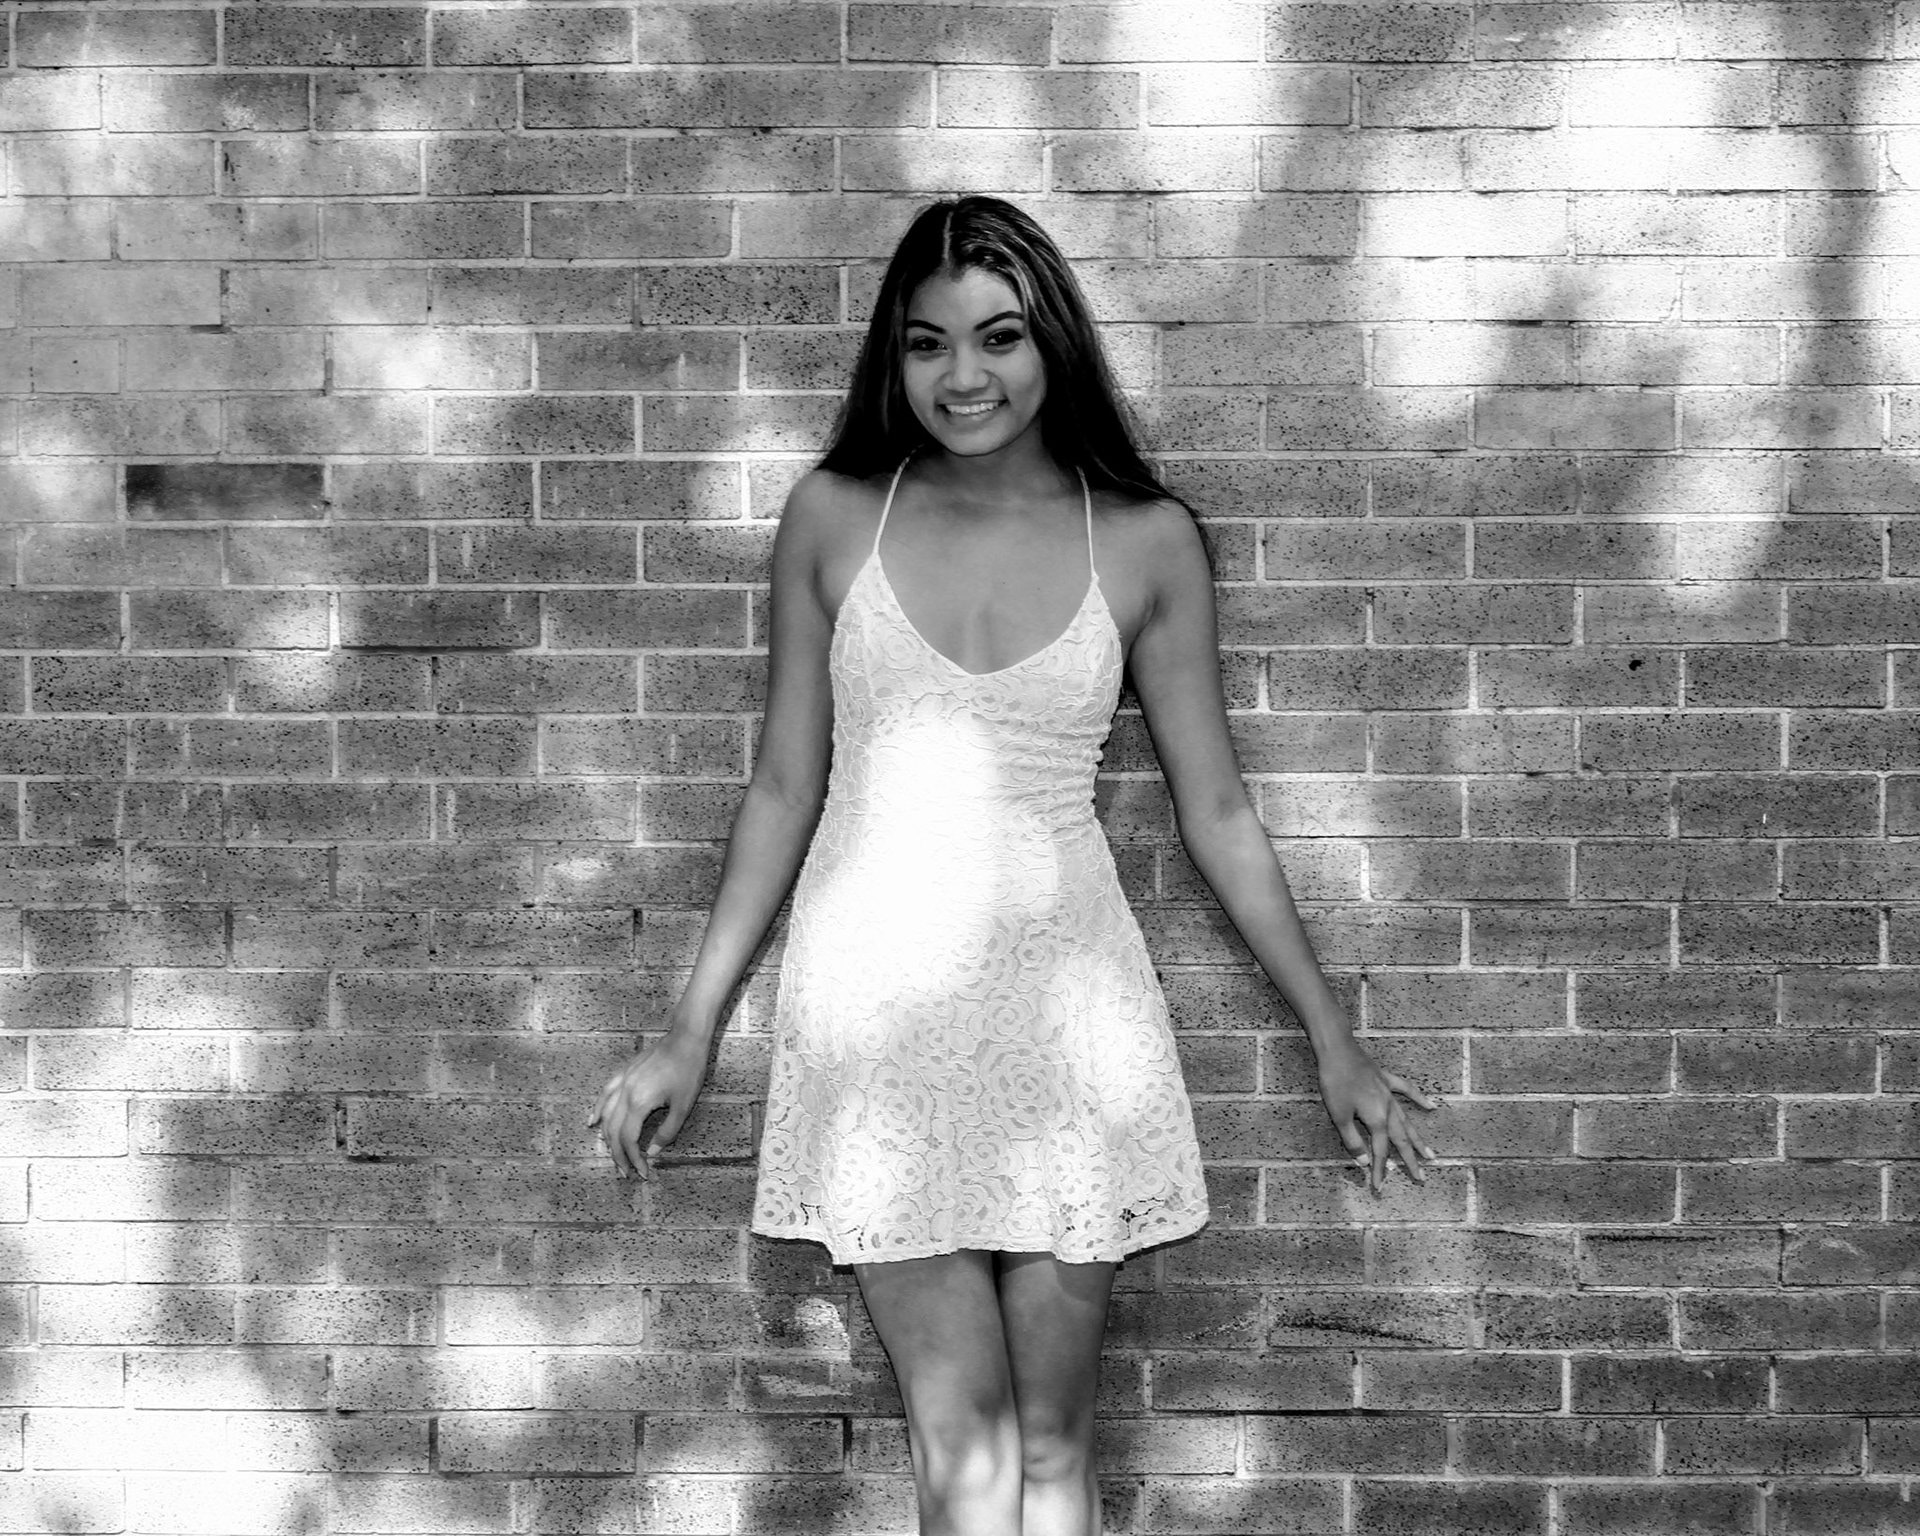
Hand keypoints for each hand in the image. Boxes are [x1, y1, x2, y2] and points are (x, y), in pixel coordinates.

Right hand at [587, 1030, 708, 1180]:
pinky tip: (593, 1121)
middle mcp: (625, 1093)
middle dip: (618, 1155)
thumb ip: (667, 1132)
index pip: (628, 1140)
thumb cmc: (688, 1070)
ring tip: (613, 1154)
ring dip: (607, 1137)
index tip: (642, 1173)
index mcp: (639, 1103)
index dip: (633, 1159)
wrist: (686, 1038)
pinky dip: (597, 1110)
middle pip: (613, 1131)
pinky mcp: (624, 1073)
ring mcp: (622, 1081)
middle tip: (626, 1172)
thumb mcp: (684, 1106)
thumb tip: (652, 1153)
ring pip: (605, 1115)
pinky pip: (604, 1094)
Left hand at [1316, 1039, 1439, 1192]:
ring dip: (1418, 1139)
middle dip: (1410, 1161)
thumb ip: (1352, 1141)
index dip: (1378, 1171)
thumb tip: (1364, 1162)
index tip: (1378, 1188)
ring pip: (1407, 1121)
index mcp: (1377, 1120)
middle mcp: (1388, 1109)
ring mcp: (1389, 1094)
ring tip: (1431, 1154)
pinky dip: (1419, 1099)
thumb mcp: (1339, 1116)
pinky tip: (1430, 1107)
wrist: (1338, 1049)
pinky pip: (1406, 1091)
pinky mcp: (1385, 1080)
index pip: (1379, 1152)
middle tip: (1421, 1178)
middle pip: (1401, 1140)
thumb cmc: (1335, 1082)